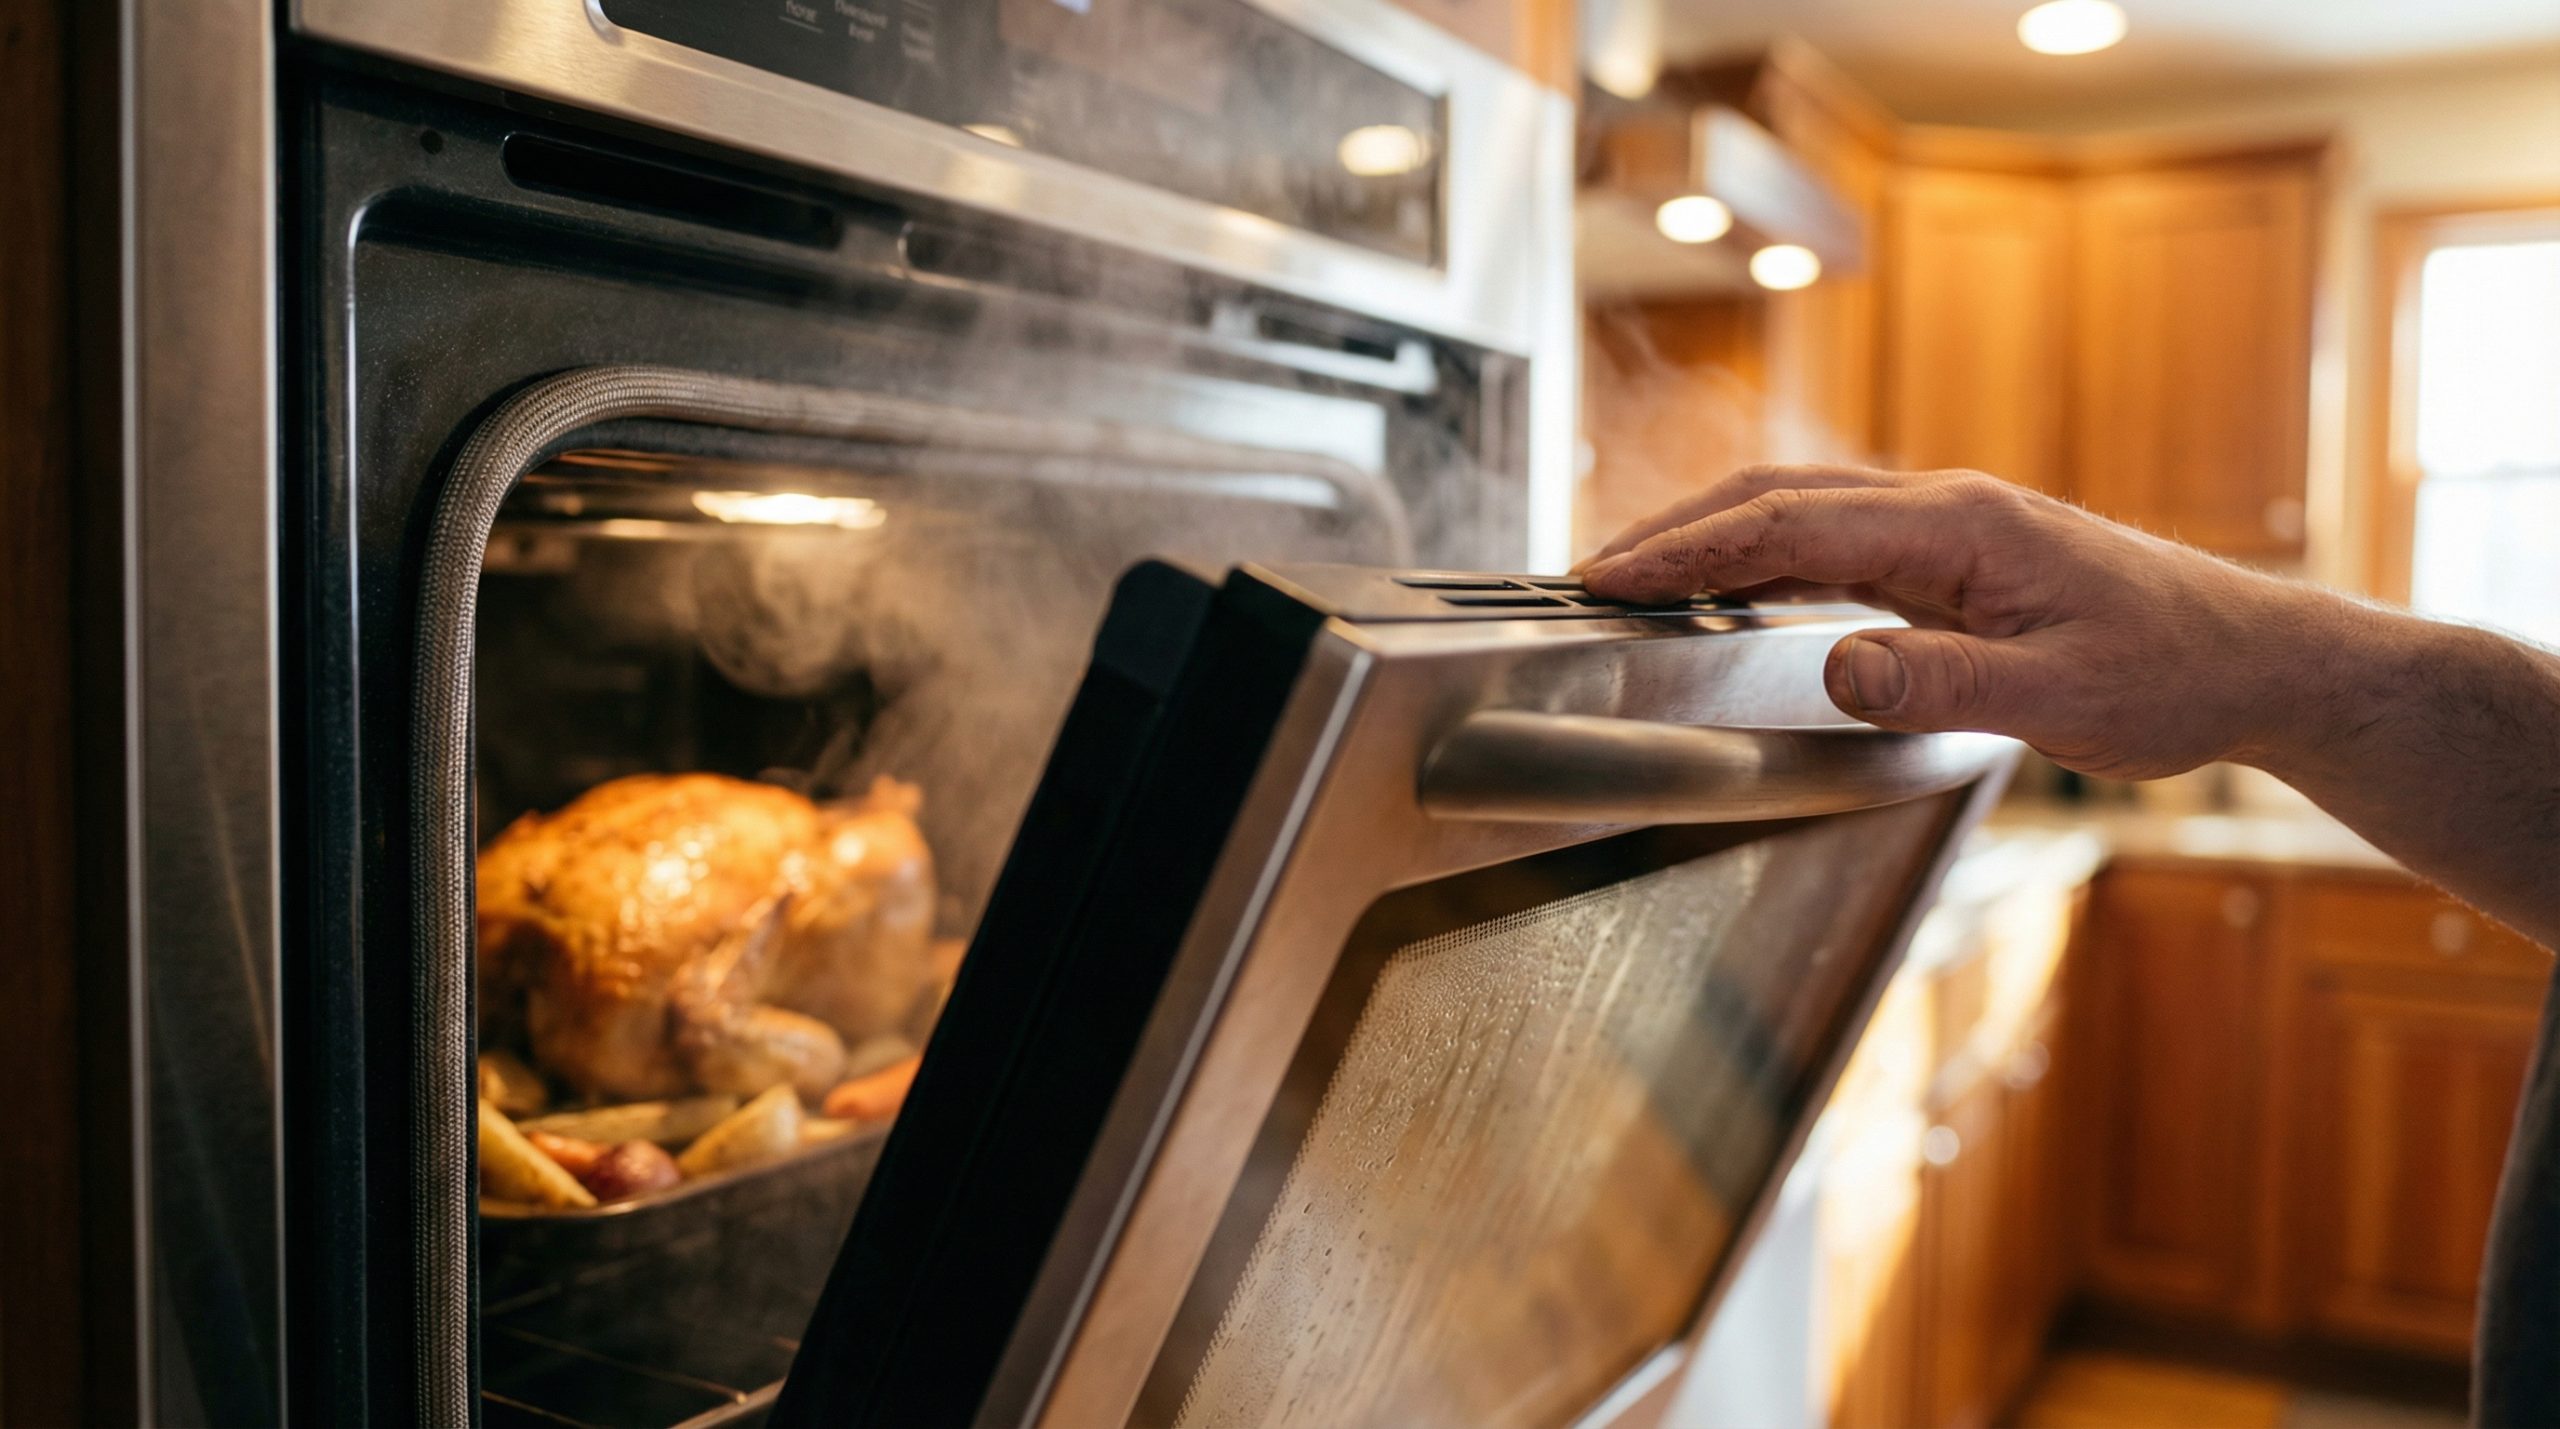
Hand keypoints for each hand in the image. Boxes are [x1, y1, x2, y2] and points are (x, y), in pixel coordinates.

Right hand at [1578, 464, 2350, 780]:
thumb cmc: (2173, 675)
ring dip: (1711, 537)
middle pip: (1778, 496)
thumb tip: (1836, 665)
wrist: (2253, 659)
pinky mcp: (1952, 559)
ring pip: (1799, 510)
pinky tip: (1727, 586)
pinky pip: (1833, 542)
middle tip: (1589, 577)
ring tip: (1633, 578)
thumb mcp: (2064, 697)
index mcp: (1961, 526)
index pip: (1793, 521)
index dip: (1691, 548)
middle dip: (1675, 529)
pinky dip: (1760, 555)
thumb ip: (1945, 681)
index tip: (1612, 576)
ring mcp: (1946, 529)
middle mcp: (1944, 510)